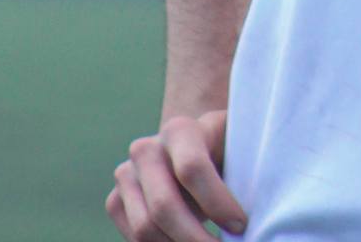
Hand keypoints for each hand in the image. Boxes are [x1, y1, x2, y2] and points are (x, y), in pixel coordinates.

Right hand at [106, 109, 246, 240]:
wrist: (192, 151)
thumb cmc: (225, 153)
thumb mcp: (238, 150)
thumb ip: (245, 172)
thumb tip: (244, 221)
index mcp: (180, 130)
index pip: (192, 169)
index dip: (217, 204)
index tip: (241, 226)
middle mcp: (146, 149)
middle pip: (163, 206)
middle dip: (195, 239)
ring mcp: (125, 175)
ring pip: (145, 230)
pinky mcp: (115, 201)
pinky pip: (134, 240)